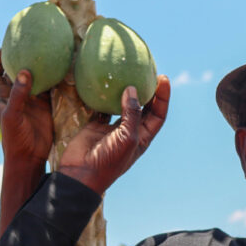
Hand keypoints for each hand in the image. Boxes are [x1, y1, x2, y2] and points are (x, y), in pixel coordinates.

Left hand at [0, 50, 52, 168]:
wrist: (29, 156)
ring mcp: (32, 100)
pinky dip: (54, 79)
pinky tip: (61, 68)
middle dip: (22, 58)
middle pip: (17, 72)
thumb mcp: (12, 115)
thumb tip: (24, 71)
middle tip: (31, 43)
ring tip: (48, 51)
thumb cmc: (14, 137)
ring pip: (35, 78)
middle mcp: (17, 95)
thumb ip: (18, 94)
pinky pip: (50, 88)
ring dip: (40, 67)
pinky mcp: (46, 106)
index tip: (6, 47)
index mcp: (3, 96)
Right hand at [58, 75, 169, 195]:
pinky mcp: (96, 125)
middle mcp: (130, 131)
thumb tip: (132, 89)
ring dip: (127, 91)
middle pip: (143, 107)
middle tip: (148, 71)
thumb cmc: (109, 160)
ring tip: (129, 73)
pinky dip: (104, 96)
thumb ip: (132, 114)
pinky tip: (106, 83)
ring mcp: (113, 128)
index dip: (163, 97)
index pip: (158, 114)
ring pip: (123, 105)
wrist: (81, 174)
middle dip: (148, 91)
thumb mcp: (127, 138)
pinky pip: (102, 107)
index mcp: (142, 137)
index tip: (163, 79)